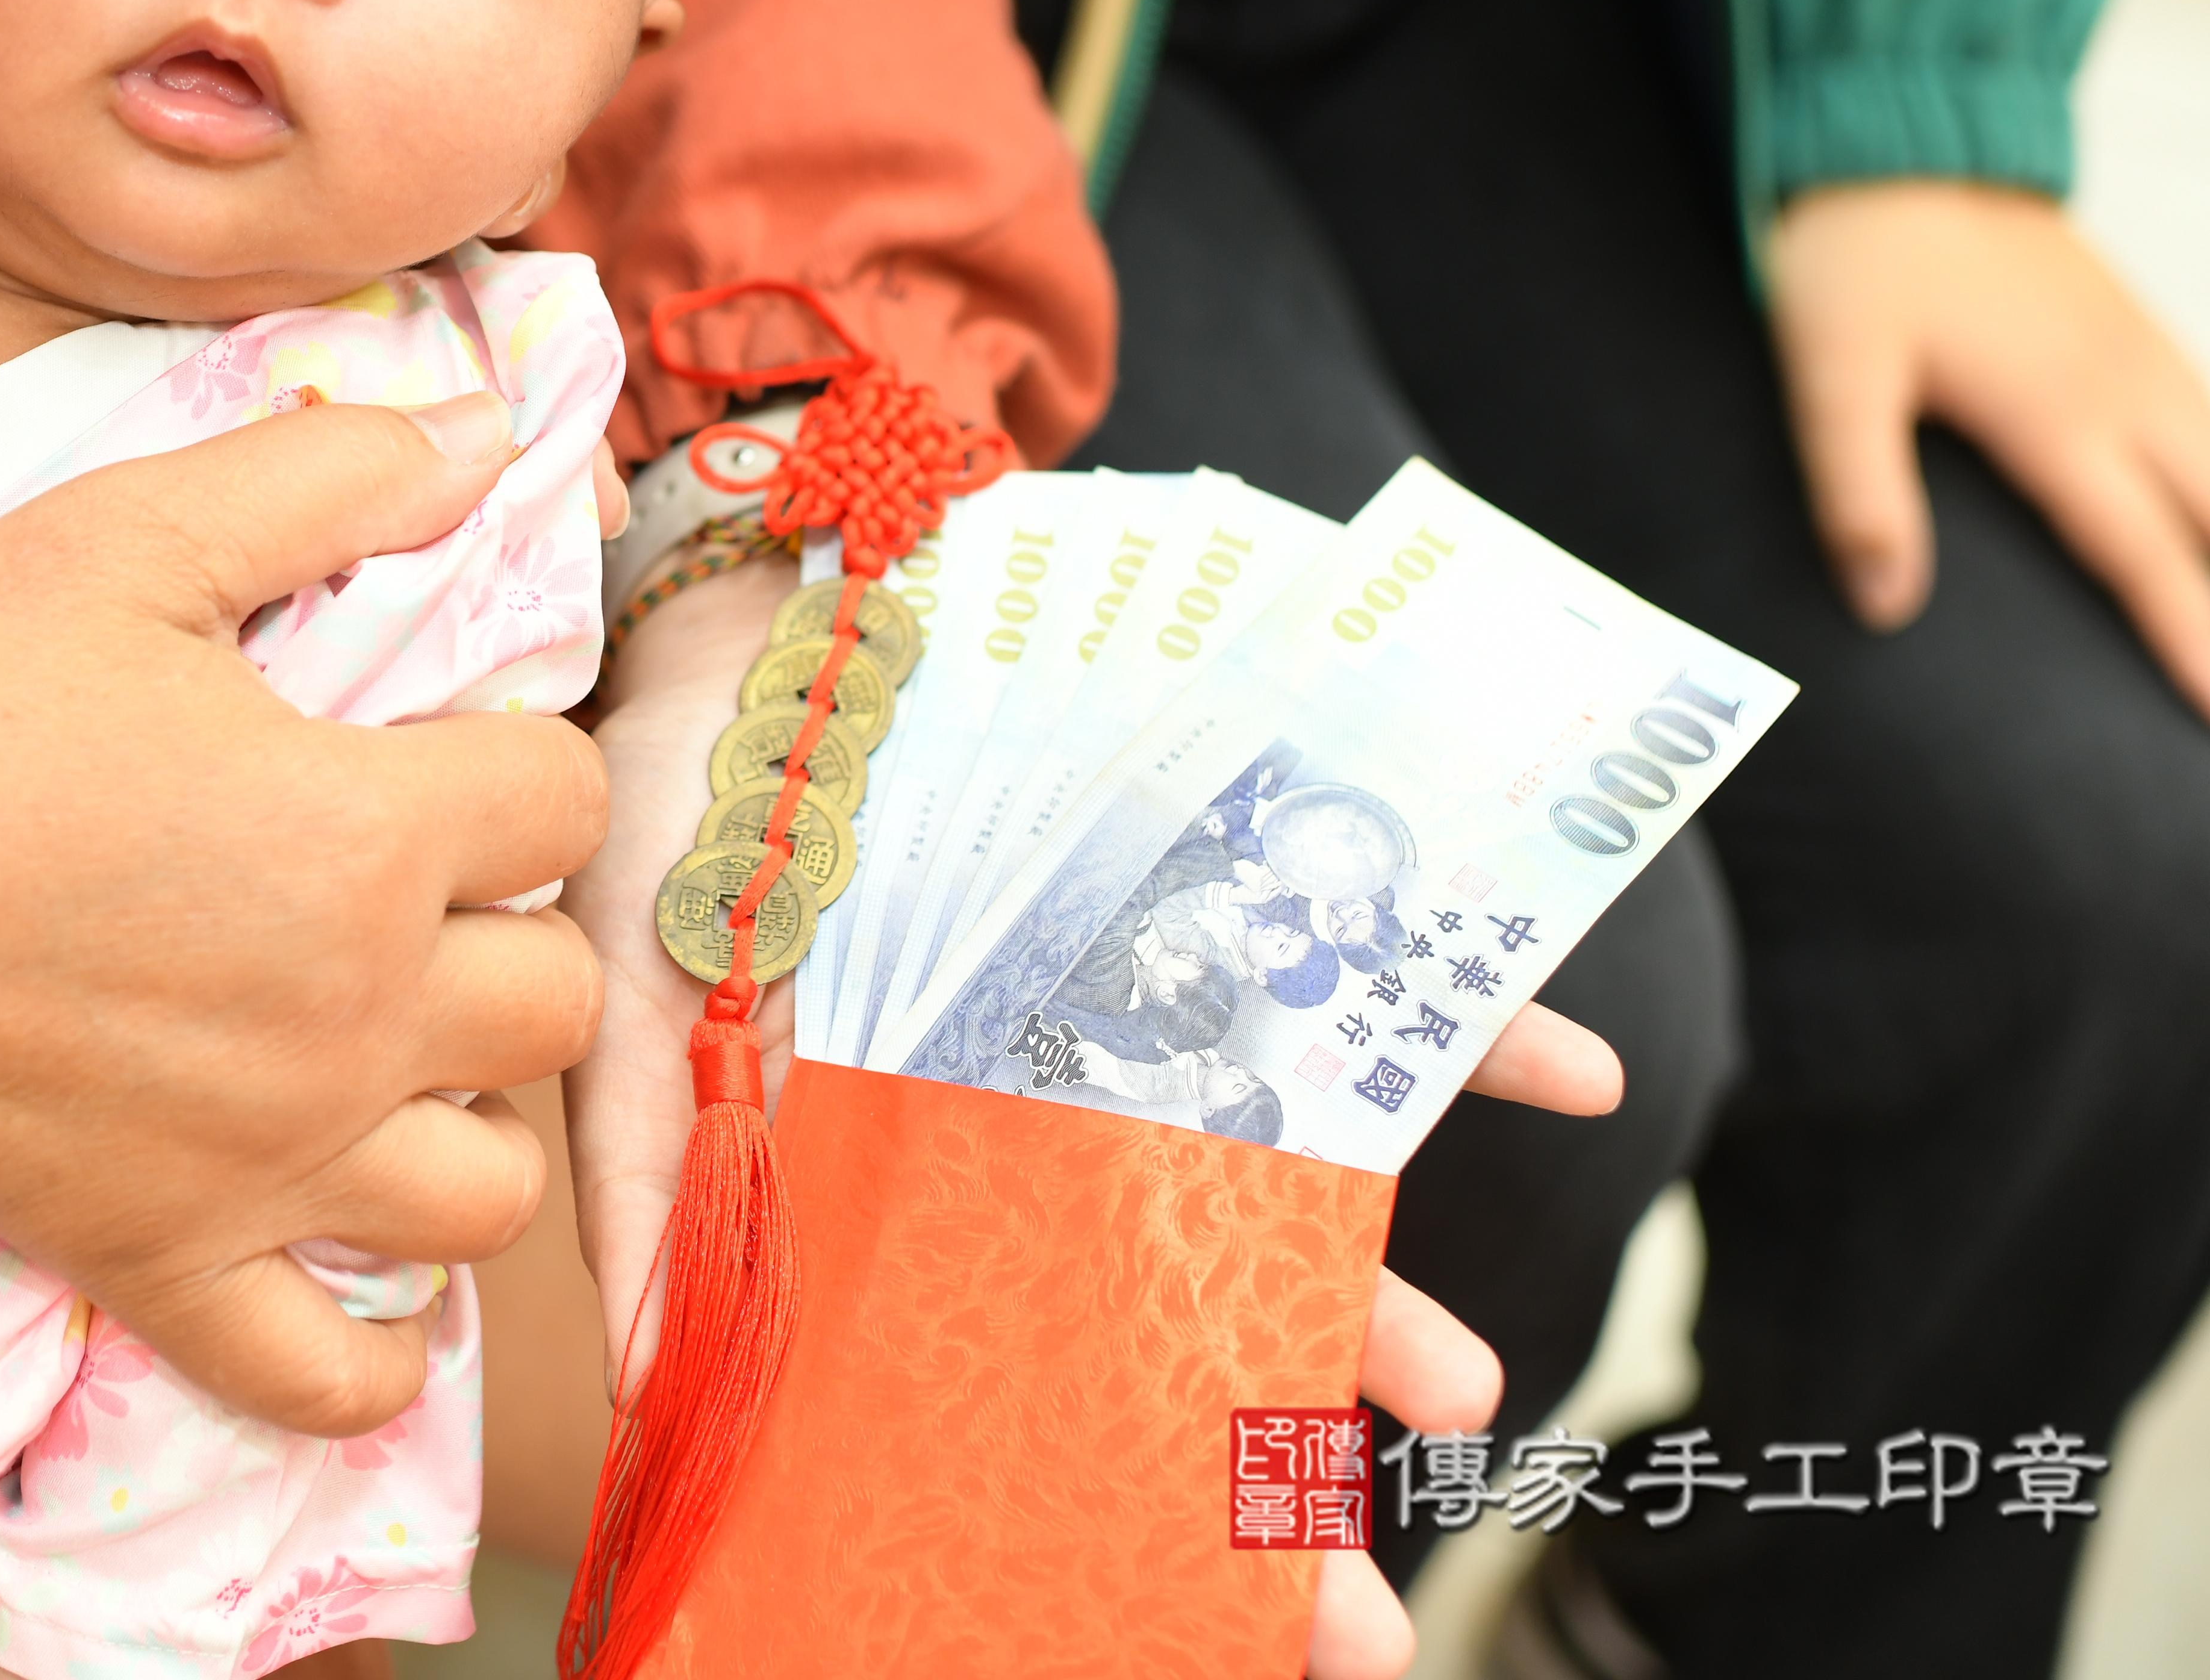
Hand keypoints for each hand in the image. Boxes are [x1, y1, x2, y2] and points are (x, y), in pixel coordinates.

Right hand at [0, 395, 606, 1438]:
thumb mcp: (125, 535)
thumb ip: (327, 476)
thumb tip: (485, 434)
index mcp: (367, 831)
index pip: (565, 796)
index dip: (514, 756)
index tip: (431, 743)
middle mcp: (358, 1014)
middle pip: (552, 995)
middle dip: (507, 932)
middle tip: (408, 894)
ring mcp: (273, 1161)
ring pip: (490, 1189)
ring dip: (469, 1118)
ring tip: (393, 1058)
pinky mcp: (173, 1261)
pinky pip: (335, 1374)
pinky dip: (374, 1351)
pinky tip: (361, 1277)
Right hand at [563, 551, 1620, 1679]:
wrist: (744, 630)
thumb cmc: (680, 848)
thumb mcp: (630, 1031)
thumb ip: (657, 1213)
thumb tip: (655, 1409)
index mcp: (920, 1177)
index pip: (1029, 1373)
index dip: (1119, 1506)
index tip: (1222, 1639)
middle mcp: (1045, 1119)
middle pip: (1168, 1317)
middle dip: (1266, 1453)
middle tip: (1364, 1623)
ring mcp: (1135, 1011)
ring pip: (1277, 1178)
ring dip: (1385, 1291)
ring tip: (1470, 1396)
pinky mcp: (1202, 880)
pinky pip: (1362, 957)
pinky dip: (1476, 1015)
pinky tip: (1578, 1074)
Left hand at [1771, 179, 2209, 737]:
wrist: (1899, 135)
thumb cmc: (1857, 258)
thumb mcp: (1830, 373)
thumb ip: (1856, 490)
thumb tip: (1885, 605)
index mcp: (2058, 415)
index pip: (2144, 556)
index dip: (2194, 641)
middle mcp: (2122, 386)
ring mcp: (2137, 347)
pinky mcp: (2128, 319)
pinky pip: (2209, 415)